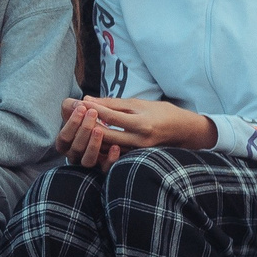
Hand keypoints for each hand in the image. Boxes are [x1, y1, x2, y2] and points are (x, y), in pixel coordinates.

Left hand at [56, 96, 212, 164]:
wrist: (183, 130)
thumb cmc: (161, 112)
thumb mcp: (139, 103)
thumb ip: (113, 103)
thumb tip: (87, 100)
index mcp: (142, 123)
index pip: (110, 116)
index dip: (92, 108)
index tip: (77, 101)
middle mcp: (139, 139)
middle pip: (104, 134)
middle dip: (87, 125)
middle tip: (73, 117)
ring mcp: (137, 150)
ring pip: (106, 146)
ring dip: (90, 136)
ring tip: (78, 126)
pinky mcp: (135, 156)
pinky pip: (112, 152)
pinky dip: (99, 144)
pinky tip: (89, 138)